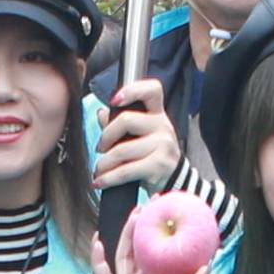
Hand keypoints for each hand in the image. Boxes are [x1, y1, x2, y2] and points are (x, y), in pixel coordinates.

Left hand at [88, 81, 182, 197]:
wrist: (173, 183)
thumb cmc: (152, 157)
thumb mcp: (138, 137)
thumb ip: (119, 123)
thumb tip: (101, 113)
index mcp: (158, 115)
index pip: (152, 90)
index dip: (132, 90)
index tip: (114, 100)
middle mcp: (163, 126)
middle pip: (126, 120)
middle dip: (106, 137)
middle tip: (100, 149)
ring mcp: (163, 145)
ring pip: (121, 150)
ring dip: (103, 163)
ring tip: (99, 170)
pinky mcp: (159, 165)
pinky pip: (125, 170)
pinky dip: (108, 178)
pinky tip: (101, 182)